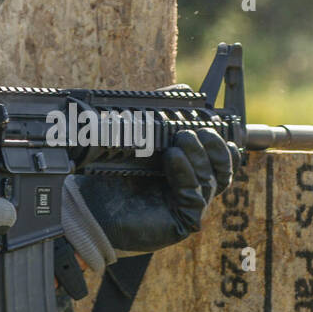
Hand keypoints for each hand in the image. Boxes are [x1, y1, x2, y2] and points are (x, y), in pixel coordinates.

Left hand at [62, 127, 240, 267]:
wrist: (88, 209)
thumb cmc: (109, 179)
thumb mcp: (136, 142)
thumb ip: (158, 117)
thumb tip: (184, 89)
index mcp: (186, 173)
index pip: (219, 159)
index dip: (221, 142)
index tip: (212, 122)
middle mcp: (191, 191)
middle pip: (224, 171)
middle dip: (215, 147)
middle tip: (198, 130)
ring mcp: (188, 208)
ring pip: (212, 181)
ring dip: (200, 156)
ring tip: (182, 138)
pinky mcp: (181, 222)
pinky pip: (195, 197)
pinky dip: (187, 174)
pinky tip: (174, 157)